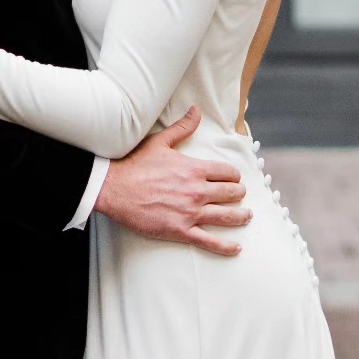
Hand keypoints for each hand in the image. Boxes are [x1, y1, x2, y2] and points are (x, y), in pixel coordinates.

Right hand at [95, 107, 250, 257]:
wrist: (112, 189)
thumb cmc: (134, 165)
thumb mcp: (160, 141)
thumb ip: (182, 127)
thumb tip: (196, 110)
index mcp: (194, 169)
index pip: (227, 172)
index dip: (233, 176)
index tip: (233, 179)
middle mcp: (197, 191)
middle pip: (232, 194)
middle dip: (239, 194)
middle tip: (239, 196)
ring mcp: (190, 212)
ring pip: (227, 216)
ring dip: (241, 216)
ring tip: (246, 216)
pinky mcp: (180, 230)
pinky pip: (210, 241)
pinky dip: (226, 247)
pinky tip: (236, 248)